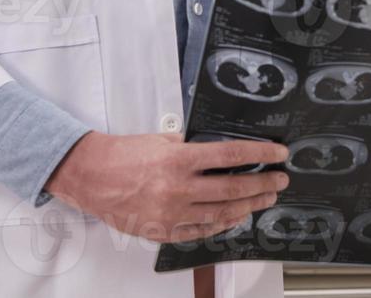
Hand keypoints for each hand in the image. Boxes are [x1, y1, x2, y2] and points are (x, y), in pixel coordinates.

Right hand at [45, 131, 289, 242]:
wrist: (91, 176)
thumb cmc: (123, 154)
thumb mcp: (161, 139)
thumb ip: (191, 147)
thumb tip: (219, 152)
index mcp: (179, 159)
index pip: (231, 156)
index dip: (260, 155)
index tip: (279, 154)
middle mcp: (178, 187)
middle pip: (232, 189)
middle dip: (262, 184)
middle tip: (279, 181)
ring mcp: (171, 213)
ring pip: (221, 213)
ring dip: (248, 206)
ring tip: (264, 199)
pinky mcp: (162, 231)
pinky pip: (200, 231)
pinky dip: (221, 224)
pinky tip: (235, 217)